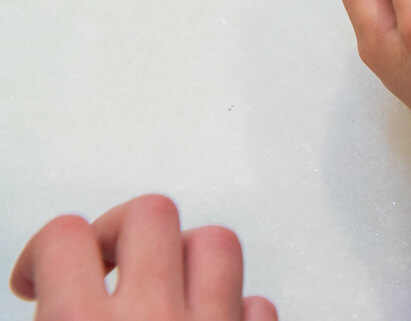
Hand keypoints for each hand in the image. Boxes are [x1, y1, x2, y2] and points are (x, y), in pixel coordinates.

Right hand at [10, 194, 275, 320]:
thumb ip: (57, 320)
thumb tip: (59, 300)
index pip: (65, 237)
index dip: (46, 249)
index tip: (40, 274)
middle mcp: (152, 319)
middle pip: (152, 213)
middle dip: (125, 229)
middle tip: (109, 263)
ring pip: (219, 242)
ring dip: (192, 255)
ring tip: (169, 284)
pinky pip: (258, 305)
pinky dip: (239, 308)